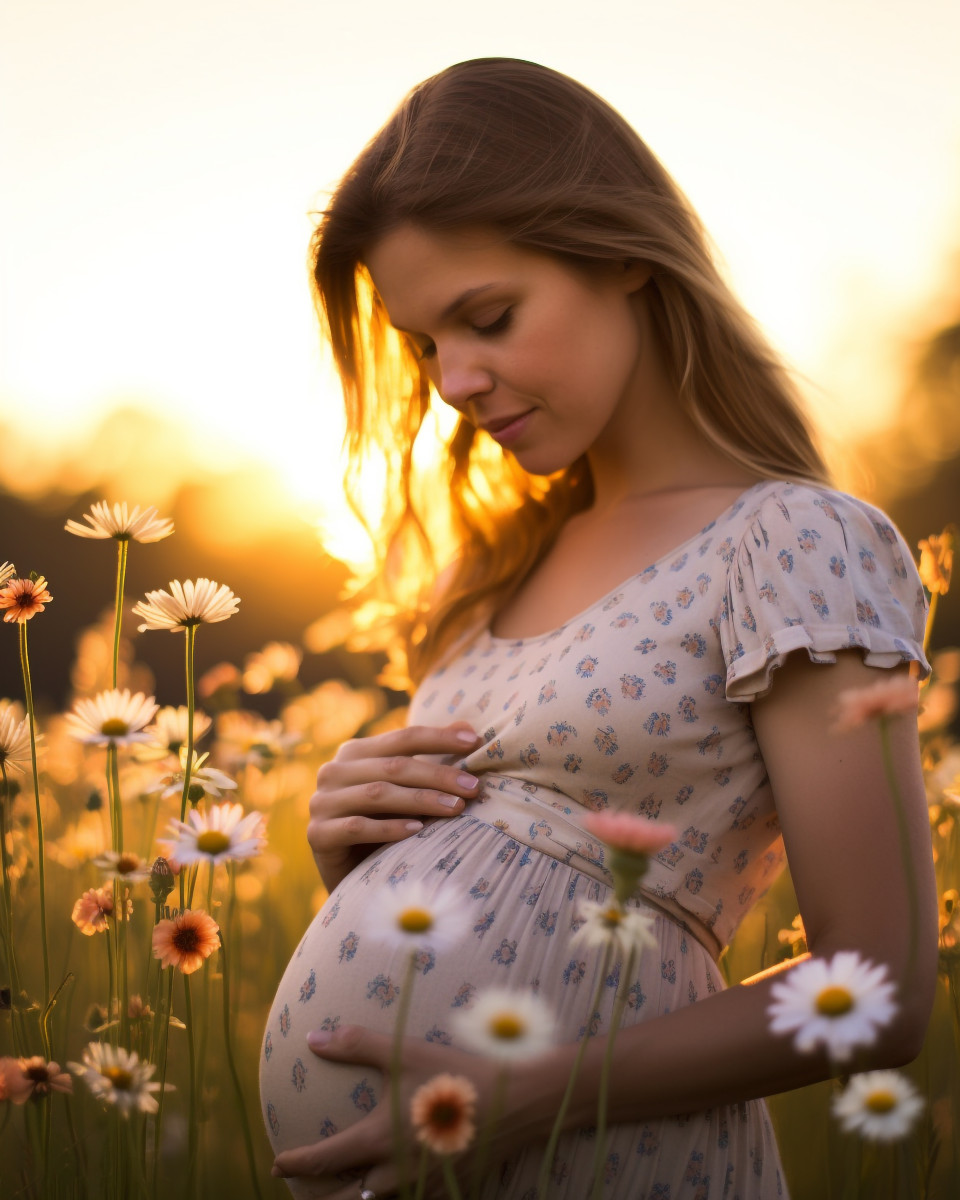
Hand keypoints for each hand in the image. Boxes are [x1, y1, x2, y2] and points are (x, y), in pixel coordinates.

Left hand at [271, 1024, 548, 1199]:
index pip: (322, 1160)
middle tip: (301, 1191)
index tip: (276, 1164)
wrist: (515, 1102)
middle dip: (318, 1199)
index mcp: (377, 1139)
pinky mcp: (445, 1193)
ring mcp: (419, 1189)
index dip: (293, 1164)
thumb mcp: (402, 1051)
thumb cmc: (454, 1072)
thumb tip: (312, 1038)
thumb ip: (355, 1044)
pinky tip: (392, 1191)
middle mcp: (393, 1174)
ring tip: (344, 1193)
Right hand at [307, 723, 481, 891]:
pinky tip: (417, 831)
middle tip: (473, 787)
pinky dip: (389, 828)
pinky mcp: (317, 834)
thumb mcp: (405, 789)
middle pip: (394, 766)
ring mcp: (321, 802)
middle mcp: (333, 771)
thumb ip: (429, 758)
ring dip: (421, 800)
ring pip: (378, 794)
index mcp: (355, 752)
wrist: (349, 876)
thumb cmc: (382, 826)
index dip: (440, 738)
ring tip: (456, 808)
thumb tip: (468, 726)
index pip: (403, 738)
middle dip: (439, 775)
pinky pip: (357, 827)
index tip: (476, 742)